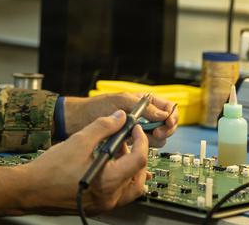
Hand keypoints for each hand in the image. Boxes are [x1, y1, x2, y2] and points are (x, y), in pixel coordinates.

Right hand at [0, 112, 149, 216]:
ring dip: (129, 169)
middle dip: (137, 155)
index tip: (134, 129)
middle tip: (127, 141)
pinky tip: (106, 165)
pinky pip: (118, 194)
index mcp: (108, 181)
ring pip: (131, 188)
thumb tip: (119, 117)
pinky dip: (119, 179)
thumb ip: (103, 126)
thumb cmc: (50, 169)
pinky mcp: (97, 207)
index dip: (140, 140)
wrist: (31, 189)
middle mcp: (110, 197)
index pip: (139, 159)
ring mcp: (104, 205)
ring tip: (116, 152)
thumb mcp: (79, 140)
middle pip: (139, 176)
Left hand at [63, 93, 177, 146]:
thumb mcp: (120, 102)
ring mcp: (137, 129)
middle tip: (155, 133)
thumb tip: (163, 114)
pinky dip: (141, 147)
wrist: (77, 121)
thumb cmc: (95, 106)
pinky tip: (132, 145)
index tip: (168, 123)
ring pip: (157, 138)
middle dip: (164, 130)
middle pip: (166, 125)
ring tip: (139, 137)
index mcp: (143, 101)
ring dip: (152, 139)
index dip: (172, 116)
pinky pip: (143, 147)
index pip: (168, 107)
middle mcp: (143, 115)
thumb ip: (143, 107)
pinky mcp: (130, 141)